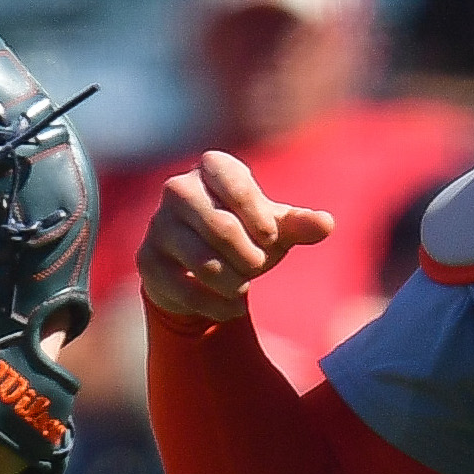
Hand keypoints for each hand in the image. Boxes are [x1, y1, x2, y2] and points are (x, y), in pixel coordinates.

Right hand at [135, 149, 335, 327]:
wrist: (200, 267)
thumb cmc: (245, 235)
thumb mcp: (275, 227)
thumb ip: (300, 224)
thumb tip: (326, 225)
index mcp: (213, 167)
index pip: (239, 187)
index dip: (260, 219)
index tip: (271, 237)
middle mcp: (179, 189)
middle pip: (222, 229)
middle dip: (250, 258)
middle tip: (257, 266)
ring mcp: (158, 225)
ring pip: (205, 263)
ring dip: (235, 283)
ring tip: (242, 283)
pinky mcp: (147, 260)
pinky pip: (186, 290)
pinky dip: (217, 306)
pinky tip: (231, 306)